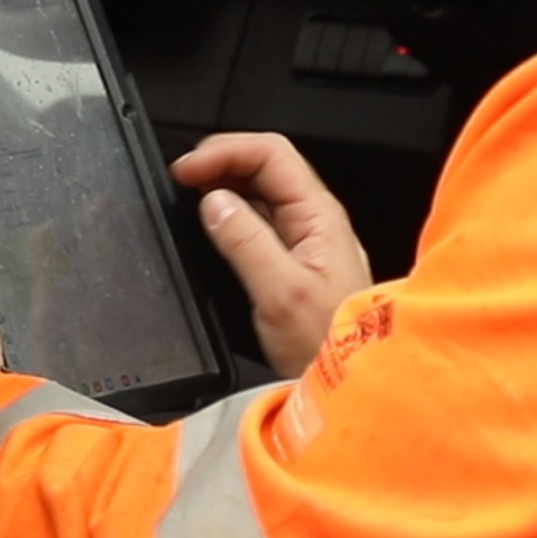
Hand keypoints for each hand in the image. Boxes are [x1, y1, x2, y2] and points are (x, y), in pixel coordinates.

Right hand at [172, 133, 370, 378]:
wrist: (353, 385)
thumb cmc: (328, 345)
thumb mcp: (281, 294)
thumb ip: (246, 243)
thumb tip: (213, 202)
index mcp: (318, 216)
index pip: (272, 155)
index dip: (226, 152)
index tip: (188, 170)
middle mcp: (314, 221)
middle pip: (265, 166)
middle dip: (221, 163)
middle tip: (182, 179)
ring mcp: (305, 239)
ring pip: (261, 192)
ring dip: (224, 186)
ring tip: (190, 195)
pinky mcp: (294, 261)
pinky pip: (260, 221)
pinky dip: (231, 213)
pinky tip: (212, 224)